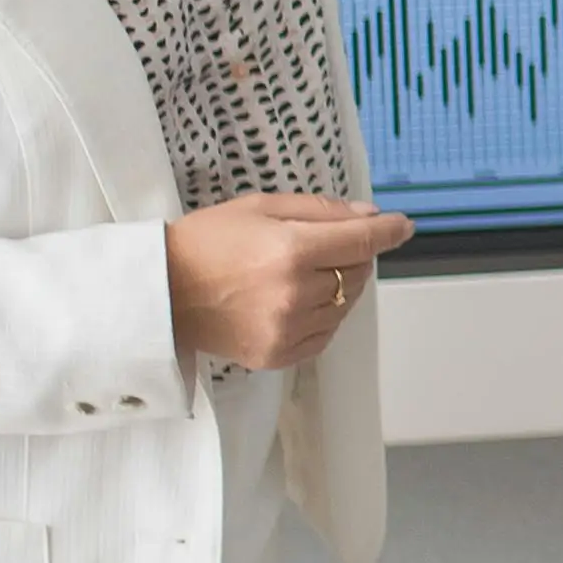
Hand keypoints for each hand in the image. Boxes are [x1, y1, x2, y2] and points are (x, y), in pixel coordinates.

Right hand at [164, 195, 411, 372]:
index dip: (388, 231)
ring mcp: (287, 329)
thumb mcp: (260, 208)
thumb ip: (320, 210)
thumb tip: (368, 215)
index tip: (402, 226)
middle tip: (320, 246)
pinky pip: (326, 333)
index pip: (362, 242)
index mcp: (291, 251)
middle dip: (351, 255)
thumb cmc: (204, 242)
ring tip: (299, 273)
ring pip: (345, 304)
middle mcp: (294, 294)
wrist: (159, 291)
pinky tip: (295, 300)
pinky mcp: (278, 355)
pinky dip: (323, 315)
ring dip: (337, 286)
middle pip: (357, 272)